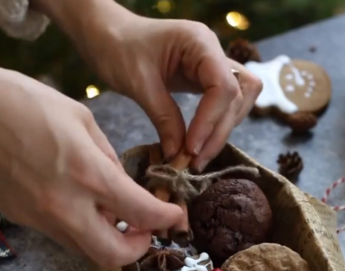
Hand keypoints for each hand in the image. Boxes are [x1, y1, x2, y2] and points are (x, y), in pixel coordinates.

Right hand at [0, 68, 181, 266]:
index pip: (142, 214)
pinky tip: (83, 206)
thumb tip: (123, 184)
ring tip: (116, 215)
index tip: (175, 214)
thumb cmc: (24, 103)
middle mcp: (66, 206)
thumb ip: (109, 157)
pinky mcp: (25, 220)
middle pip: (114, 256)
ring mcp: (42, 218)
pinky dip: (84, 230)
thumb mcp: (81, 119)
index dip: (166, 219)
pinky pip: (64, 237)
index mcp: (88, 174)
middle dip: (138, 248)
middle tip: (145, 229)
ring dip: (110, 240)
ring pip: (87, 251)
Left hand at [34, 0, 261, 171]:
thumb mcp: (138, 83)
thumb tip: (178, 155)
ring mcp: (213, 66)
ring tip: (198, 157)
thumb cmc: (117, 47)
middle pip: (236, 98)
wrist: (106, 34)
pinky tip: (200, 144)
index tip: (191, 150)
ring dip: (223, 131)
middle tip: (194, 162)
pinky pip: (225, 105)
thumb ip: (163, 117)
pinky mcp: (206, 81)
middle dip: (217, 133)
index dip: (210, 122)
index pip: (223, 86)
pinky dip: (217, 126)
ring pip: (238, 102)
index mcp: (199, 43)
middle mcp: (213, 53)